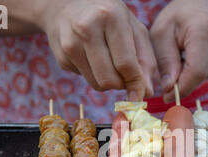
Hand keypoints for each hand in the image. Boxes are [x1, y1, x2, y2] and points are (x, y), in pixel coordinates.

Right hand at [37, 0, 156, 99]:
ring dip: (108, 81)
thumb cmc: (110, 18)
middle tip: (125, 74)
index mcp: (110, 17)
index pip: (125, 63)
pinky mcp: (61, 56)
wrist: (67, 5)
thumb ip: (145, 60)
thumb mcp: (134, 29)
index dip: (135, 84)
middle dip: (121, 84)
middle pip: (109, 79)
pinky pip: (85, 79)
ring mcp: (70, 43)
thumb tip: (146, 93)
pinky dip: (93, 74)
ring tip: (109, 62)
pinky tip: (91, 56)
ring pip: (97, 84)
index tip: (139, 96)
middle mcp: (86, 29)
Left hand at [150, 0, 207, 101]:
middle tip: (168, 77)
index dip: (181, 88)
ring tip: (181, 58)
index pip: (196, 71)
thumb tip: (169, 88)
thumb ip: (165, 61)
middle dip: (182, 83)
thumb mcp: (162, 33)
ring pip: (204, 77)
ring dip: (188, 76)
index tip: (166, 96)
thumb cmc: (178, 17)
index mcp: (203, 31)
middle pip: (200, 76)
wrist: (202, 4)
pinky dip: (197, 72)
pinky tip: (192, 58)